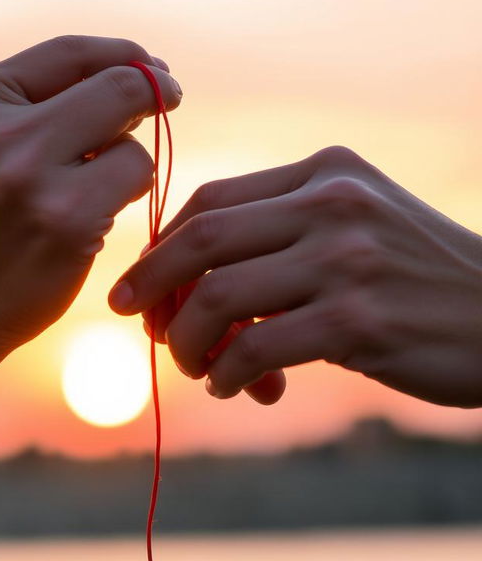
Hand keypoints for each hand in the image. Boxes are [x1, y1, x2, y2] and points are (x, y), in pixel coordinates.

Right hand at [0, 35, 181, 371]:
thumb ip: (44, 106)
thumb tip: (141, 74)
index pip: (68, 52)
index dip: (125, 56)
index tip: (154, 68)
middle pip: (116, 86)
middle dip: (154, 92)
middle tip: (171, 101)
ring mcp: (31, 177)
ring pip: (132, 138)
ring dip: (132, 160)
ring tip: (96, 192)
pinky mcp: (67, 221)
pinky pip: (137, 177)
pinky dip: (133, 192)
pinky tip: (99, 218)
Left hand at [109, 146, 481, 407]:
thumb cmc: (419, 282)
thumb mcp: (359, 228)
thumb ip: (284, 235)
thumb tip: (189, 285)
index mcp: (325, 172)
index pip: (210, 201)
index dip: (160, 249)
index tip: (140, 287)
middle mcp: (332, 205)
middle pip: (201, 239)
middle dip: (153, 288)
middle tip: (142, 327)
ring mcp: (346, 261)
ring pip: (218, 298)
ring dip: (187, 343)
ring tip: (196, 370)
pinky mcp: (358, 321)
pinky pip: (256, 351)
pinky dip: (228, 376)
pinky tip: (233, 389)